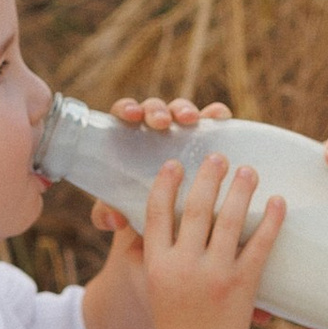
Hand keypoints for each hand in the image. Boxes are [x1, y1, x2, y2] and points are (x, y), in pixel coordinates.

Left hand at [94, 94, 227, 238]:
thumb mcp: (121, 211)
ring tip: (190, 121)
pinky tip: (219, 118)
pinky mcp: (207, 134)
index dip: (126, 108)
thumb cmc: (140, 207)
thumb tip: (115, 219)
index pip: (124, 112)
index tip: (132, 115)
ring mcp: (182, 129)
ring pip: (182, 110)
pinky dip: (215, 114)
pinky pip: (213, 118)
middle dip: (157, 111)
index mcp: (129, 136)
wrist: (170, 220)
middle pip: (154, 108)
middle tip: (162, 123)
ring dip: (185, 110)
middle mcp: (155, 128)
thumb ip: (108, 213)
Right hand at [138, 150, 281, 328]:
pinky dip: (271, 221)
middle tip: (219, 156)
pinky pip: (259, 245)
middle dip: (208, 177)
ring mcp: (214, 276)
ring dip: (240, 190)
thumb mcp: (152, 284)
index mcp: (157, 264)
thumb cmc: (175, 319)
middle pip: (195, 209)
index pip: (157, 212)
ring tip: (248, 170)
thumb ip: (151, 250)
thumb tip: (149, 210)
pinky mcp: (243, 286)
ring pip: (229, 221)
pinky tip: (278, 201)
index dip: (166, 183)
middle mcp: (183, 266)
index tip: (175, 163)